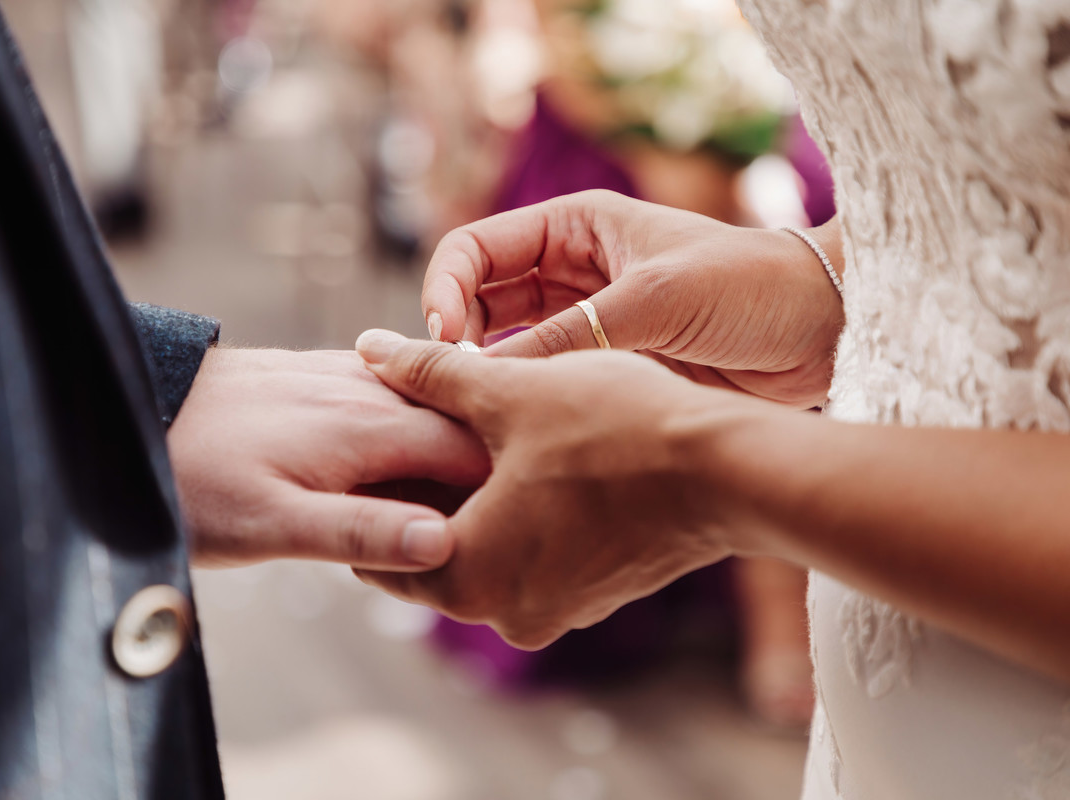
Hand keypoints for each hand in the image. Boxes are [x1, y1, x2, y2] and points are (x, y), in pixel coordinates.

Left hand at [168, 347, 489, 569]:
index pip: (476, 452)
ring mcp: (346, 376)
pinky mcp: (322, 375)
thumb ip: (362, 530)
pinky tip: (399, 467)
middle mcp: (369, 391)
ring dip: (449, 454)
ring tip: (450, 507)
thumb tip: (448, 540)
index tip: (514, 533)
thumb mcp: (273, 525)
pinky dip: (412, 432)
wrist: (129, 408)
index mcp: (372, 428)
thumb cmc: (194, 478)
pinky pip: (394, 398)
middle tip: (487, 530)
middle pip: (461, 428)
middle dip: (484, 475)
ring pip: (430, 411)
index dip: (503, 493)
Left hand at [351, 330, 760, 648]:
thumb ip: (430, 373)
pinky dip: (519, 513)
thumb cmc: (617, 430)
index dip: (368, 480)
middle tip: (409, 421)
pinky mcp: (595, 595)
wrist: (733, 472)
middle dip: (417, 486)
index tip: (368, 433)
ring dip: (471, 497)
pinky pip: (532, 554)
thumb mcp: (512, 391)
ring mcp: (555, 610)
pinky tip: (526, 454)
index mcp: (466, 579)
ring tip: (465, 428)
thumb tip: (368, 345)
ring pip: (486, 550)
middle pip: (430, 547)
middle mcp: (504, 613)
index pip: (379, 539)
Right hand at [421, 190, 843, 407]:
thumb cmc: (747, 287)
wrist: (821, 331)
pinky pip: (545, 378)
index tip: (442, 339)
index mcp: (575, 227)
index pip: (476, 249)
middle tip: (451, 382)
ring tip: (468, 408)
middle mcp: (571, 270)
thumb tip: (488, 377)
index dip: (445, 288)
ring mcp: (587, 319)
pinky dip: (521, 395)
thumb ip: (570, 336)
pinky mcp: (607, 363)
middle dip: (455, 333)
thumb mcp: (651, 301)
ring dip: (483, 369)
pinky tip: (509, 423)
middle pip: (479, 297)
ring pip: (505, 342)